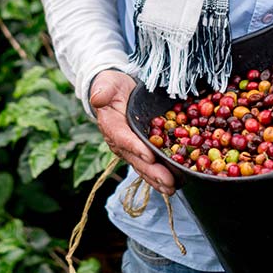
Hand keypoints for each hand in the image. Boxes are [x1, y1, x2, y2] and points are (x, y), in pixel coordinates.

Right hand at [90, 70, 175, 195]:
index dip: (135, 148)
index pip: (123, 139)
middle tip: (168, 181)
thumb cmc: (111, 86)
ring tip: (172, 188)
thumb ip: (102, 91)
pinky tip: (174, 183)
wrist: (116, 91)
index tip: (149, 156)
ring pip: (144, 166)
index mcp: (111, 126)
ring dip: (158, 179)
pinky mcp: (141, 149)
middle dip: (152, 171)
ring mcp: (131, 148)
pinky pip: (150, 164)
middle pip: (136, 159)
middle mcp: (120, 142)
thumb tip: (97, 98)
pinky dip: (161, 174)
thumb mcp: (107, 84)